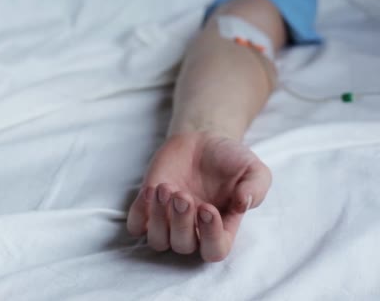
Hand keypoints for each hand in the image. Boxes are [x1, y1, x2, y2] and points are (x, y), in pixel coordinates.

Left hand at [127, 132, 270, 261]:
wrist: (202, 141)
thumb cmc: (229, 160)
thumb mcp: (253, 169)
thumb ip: (255, 187)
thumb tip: (243, 203)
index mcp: (221, 229)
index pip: (215, 250)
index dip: (210, 236)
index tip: (207, 209)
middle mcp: (193, 231)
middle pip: (183, 246)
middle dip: (181, 222)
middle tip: (183, 195)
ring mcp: (168, 221)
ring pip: (158, 240)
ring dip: (158, 218)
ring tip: (165, 188)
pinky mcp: (147, 209)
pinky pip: (136, 226)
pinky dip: (139, 213)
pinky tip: (150, 190)